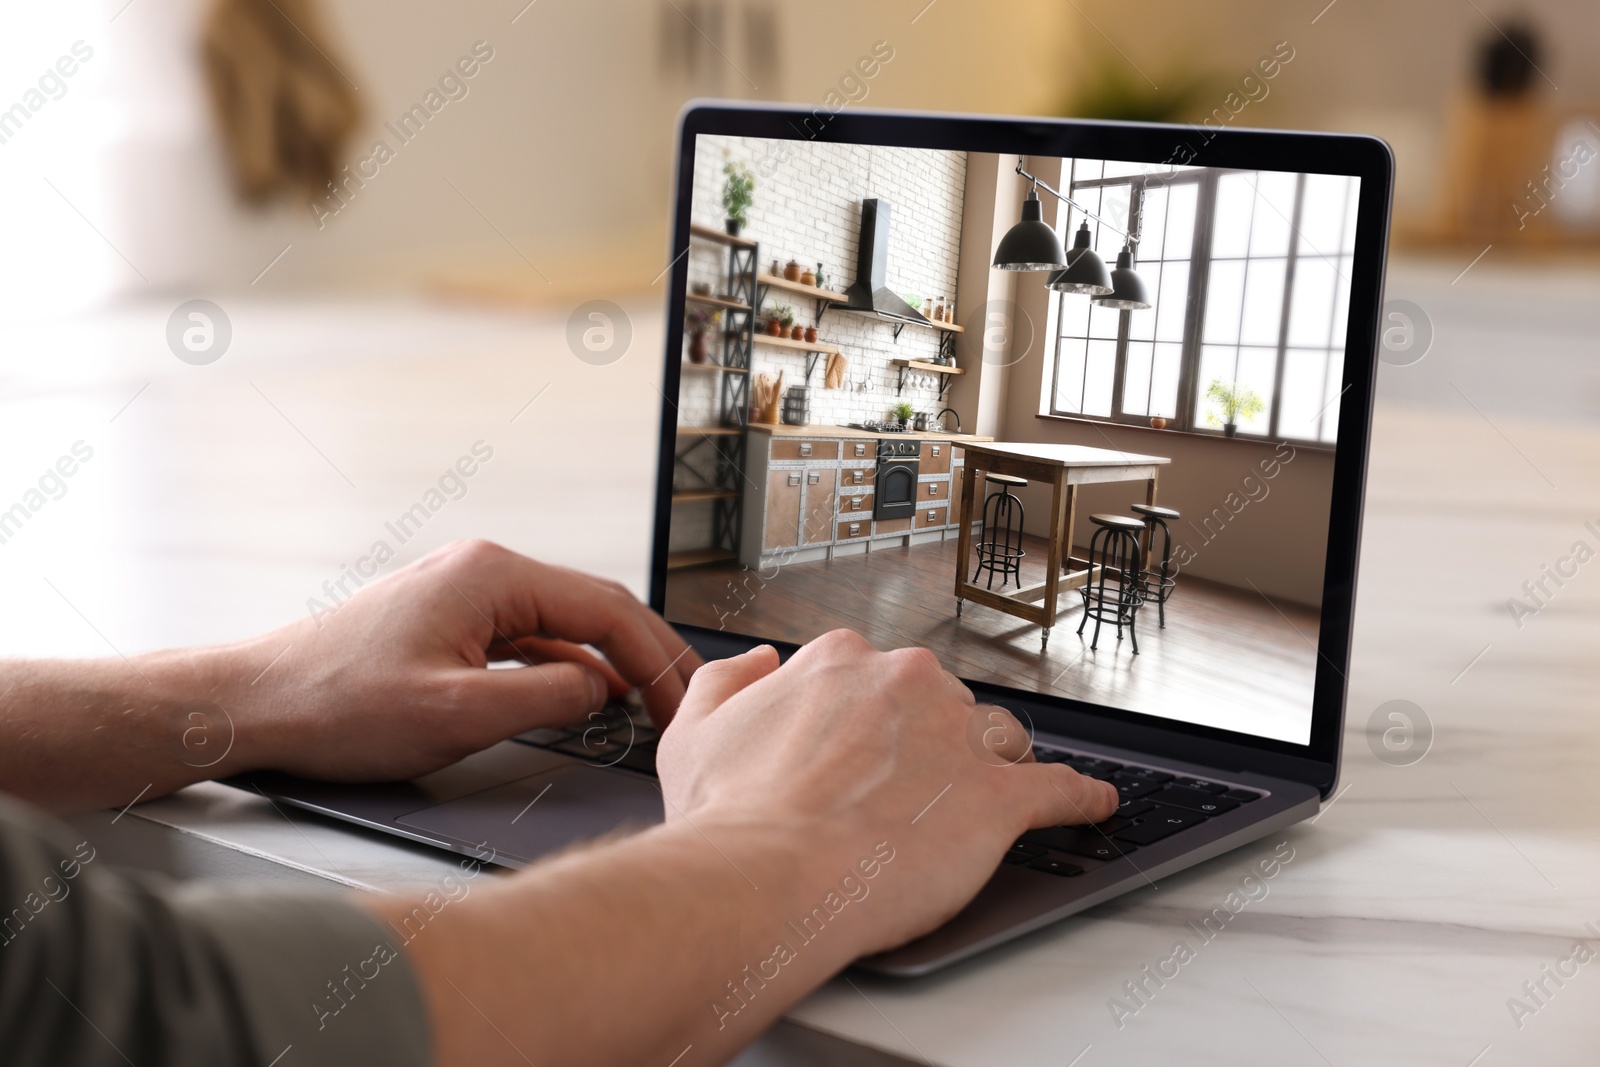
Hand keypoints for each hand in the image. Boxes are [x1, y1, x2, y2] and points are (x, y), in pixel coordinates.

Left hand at [227, 540, 701, 782]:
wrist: (254, 703)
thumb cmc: (337, 705)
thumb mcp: (460, 714)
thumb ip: (548, 700)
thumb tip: (603, 690)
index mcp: (493, 576)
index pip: (607, 609)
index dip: (656, 659)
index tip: (684, 703)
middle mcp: (484, 569)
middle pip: (594, 607)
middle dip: (646, 654)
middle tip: (687, 700)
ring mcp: (466, 591)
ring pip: (564, 622)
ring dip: (611, 660)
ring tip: (652, 702)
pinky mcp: (450, 619)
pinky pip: (530, 636)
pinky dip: (567, 666)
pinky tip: (588, 696)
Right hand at [655, 629, 1117, 956]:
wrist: (768, 877)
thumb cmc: (731, 819)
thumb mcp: (693, 732)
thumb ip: (728, 682)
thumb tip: (760, 663)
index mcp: (840, 662)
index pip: (875, 677)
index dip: (871, 722)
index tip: (863, 754)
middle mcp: (905, 683)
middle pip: (941, 704)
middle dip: (928, 745)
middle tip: (900, 798)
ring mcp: (957, 737)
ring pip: (994, 739)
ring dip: (985, 770)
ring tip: (969, 810)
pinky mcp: (997, 797)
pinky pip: (1058, 788)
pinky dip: (1078, 798)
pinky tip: (1089, 804)